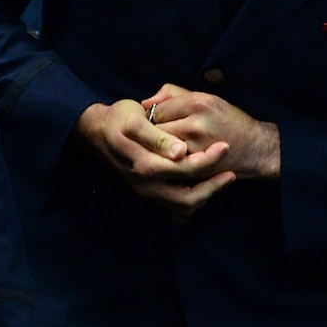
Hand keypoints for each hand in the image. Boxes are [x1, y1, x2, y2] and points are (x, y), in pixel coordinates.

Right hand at [76, 99, 235, 218]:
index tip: (225, 147)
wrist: (95, 131)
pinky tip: (206, 183)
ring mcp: (146, 191)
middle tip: (231, 170)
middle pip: (187, 198)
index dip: (208, 160)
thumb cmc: (118, 120)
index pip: (184, 169)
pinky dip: (194, 197)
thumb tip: (180, 152)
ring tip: (223, 178)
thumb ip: (157, 138)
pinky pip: (176, 204)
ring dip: (205, 195)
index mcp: (145, 166)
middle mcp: (146, 184)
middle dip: (213, 186)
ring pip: (182, 206)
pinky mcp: (149, 191)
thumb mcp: (135, 121)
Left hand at [146, 84, 279, 181]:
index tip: (163, 120)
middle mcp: (196, 125)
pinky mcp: (196, 168)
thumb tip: (145, 102)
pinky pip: (170, 164)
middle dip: (155, 133)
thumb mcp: (205, 98)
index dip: (157, 116)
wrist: (254, 149)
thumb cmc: (227, 120)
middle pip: (155, 130)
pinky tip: (176, 159)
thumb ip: (173, 94)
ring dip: (159, 149)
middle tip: (165, 134)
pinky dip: (168, 162)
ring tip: (169, 146)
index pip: (157, 109)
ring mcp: (195, 148)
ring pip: (160, 148)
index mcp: (198, 103)